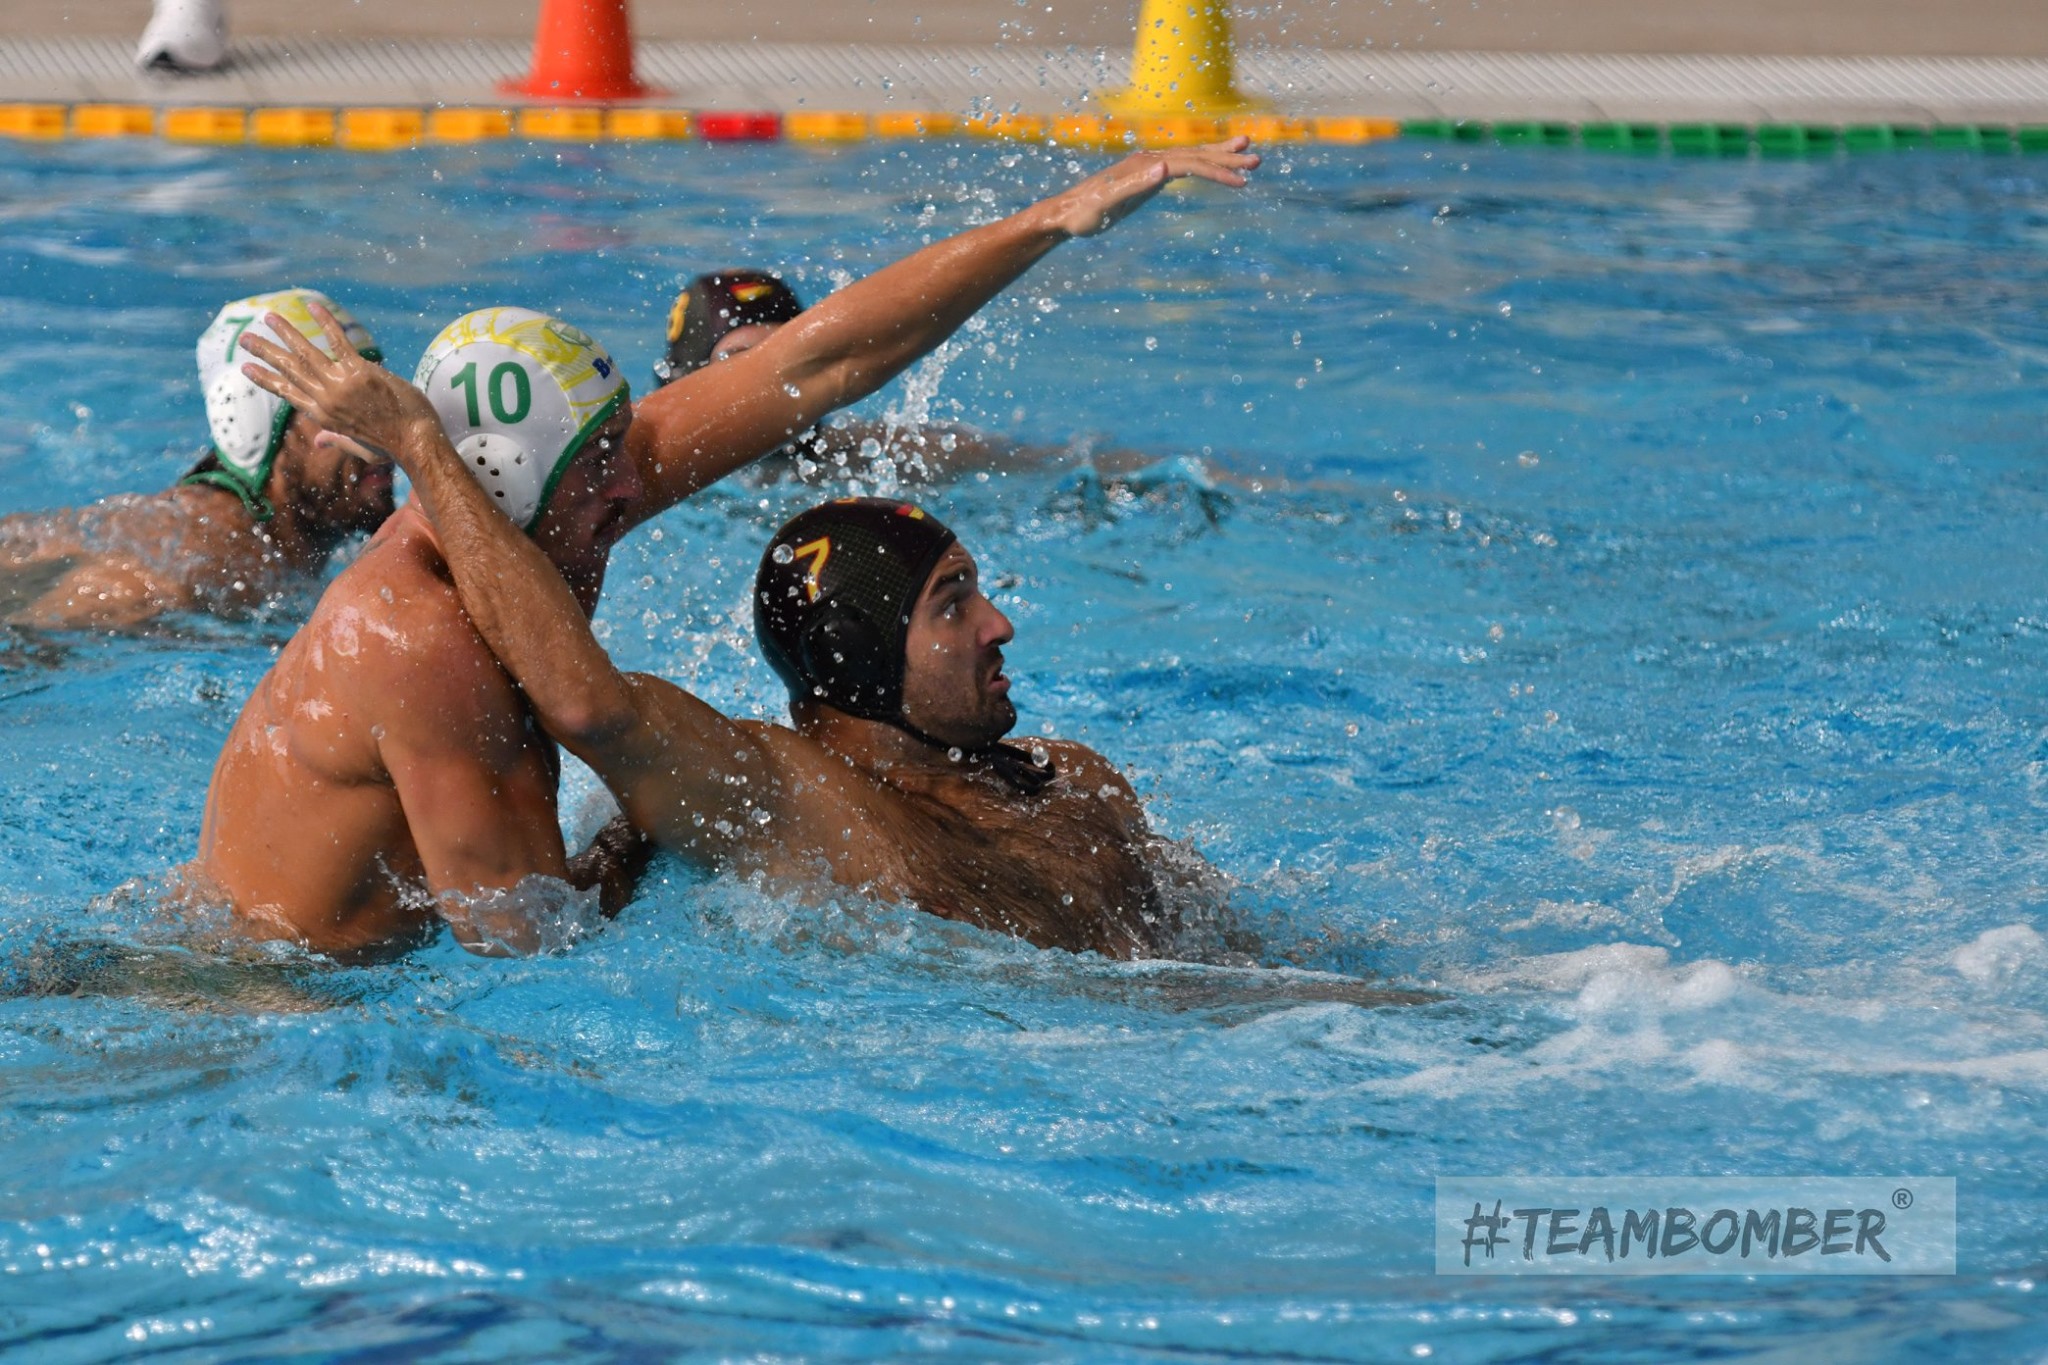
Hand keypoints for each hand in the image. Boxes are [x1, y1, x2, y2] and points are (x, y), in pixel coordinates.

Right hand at [238, 302, 443, 475]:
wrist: (415, 441)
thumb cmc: (392, 446)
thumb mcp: (358, 448)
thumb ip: (335, 439)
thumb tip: (319, 441)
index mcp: (323, 416)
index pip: (286, 392)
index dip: (265, 379)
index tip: (246, 367)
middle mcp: (326, 399)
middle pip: (289, 370)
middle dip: (265, 352)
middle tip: (244, 338)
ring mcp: (341, 385)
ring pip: (305, 353)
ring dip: (285, 332)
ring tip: (268, 316)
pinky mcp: (360, 373)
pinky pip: (338, 341)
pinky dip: (325, 322)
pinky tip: (312, 306)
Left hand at [1043, 136, 1258, 238]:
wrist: (1064, 215)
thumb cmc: (1084, 213)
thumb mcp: (1107, 202)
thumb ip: (1134, 185)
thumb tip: (1165, 166)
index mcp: (1146, 164)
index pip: (1190, 164)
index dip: (1216, 170)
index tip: (1242, 180)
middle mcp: (1150, 160)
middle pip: (1196, 154)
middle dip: (1227, 158)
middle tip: (1258, 159)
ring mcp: (1149, 167)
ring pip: (1191, 157)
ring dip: (1218, 156)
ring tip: (1246, 152)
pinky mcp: (1146, 178)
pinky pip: (1181, 168)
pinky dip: (1201, 166)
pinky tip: (1211, 168)